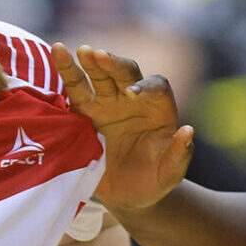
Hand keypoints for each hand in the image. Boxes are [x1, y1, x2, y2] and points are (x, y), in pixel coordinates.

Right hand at [51, 42, 194, 210]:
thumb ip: (179, 155)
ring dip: (89, 62)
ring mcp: (107, 103)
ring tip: (79, 50)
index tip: (132, 95)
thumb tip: (187, 131)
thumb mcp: (169, 174)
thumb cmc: (152, 181)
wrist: (125, 194)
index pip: (156, 87)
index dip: (146, 87)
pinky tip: (57, 52)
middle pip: (126, 73)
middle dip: (114, 64)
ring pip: (98, 76)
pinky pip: (75, 89)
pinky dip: (66, 71)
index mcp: (158, 110)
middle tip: (98, 56)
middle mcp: (132, 100)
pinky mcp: (84, 112)